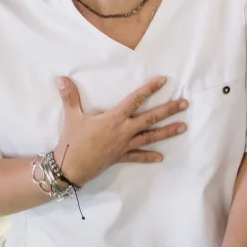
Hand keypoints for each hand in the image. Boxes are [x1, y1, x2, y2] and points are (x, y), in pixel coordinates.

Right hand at [54, 76, 188, 186]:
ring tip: (184, 127)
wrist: (70, 168)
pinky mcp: (121, 157)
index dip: (149, 89)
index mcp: (114, 119)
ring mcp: (124, 145)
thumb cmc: (72, 141)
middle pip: (151, 118)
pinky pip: (138, 157)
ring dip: (168, 132)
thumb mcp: (71, 117)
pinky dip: (149, 157)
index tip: (163, 81)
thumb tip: (61, 78)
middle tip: (185, 104)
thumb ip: (69, 97)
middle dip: (169, 110)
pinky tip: (161, 157)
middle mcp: (124, 131)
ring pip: (150, 137)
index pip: (135, 100)